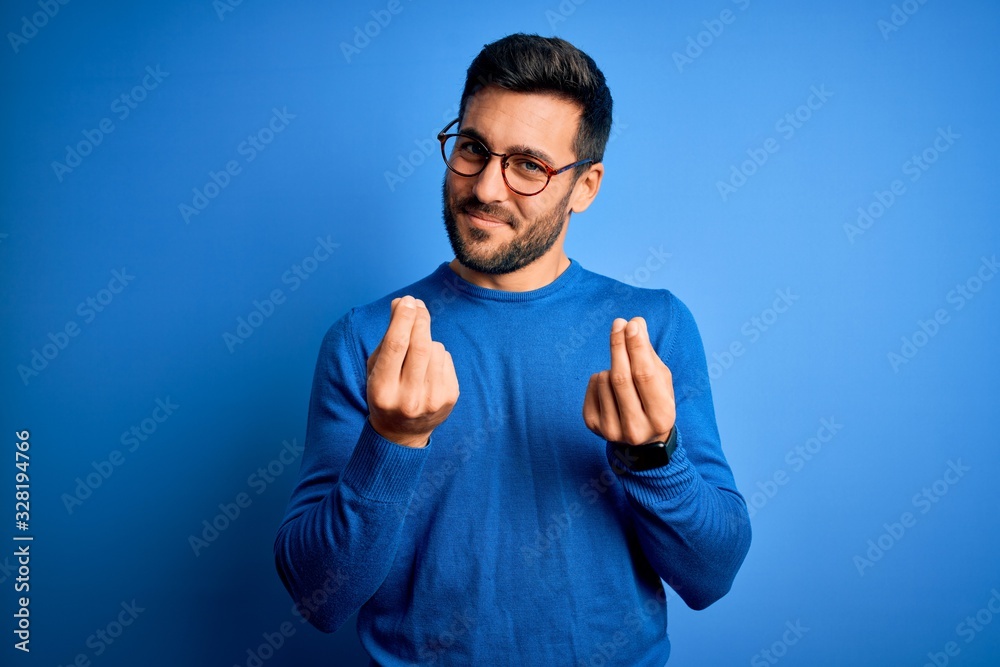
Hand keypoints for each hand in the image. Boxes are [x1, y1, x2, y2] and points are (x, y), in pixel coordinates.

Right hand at [365, 295, 458, 447]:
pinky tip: (427, 367)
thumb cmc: (386, 392)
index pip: (396, 345)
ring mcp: (432, 400)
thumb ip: (388, 337)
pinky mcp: (450, 398)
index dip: (402, 318)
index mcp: (383, 390)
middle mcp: (409, 398)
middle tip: (417, 304)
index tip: (406, 301)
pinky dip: (437, 354)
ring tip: (416, 353)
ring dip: (426, 340)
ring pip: (435, 349)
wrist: (403, 433)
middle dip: (420, 319)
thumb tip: (402, 303)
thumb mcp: (376, 368)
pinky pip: (446, 359)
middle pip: (420, 345)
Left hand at [583, 317, 674, 444]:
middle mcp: (635, 429)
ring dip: (612, 366)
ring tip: (622, 373)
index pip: (645, 375)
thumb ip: (648, 354)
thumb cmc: (655, 401)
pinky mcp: (593, 425)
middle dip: (619, 345)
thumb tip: (635, 324)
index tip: (632, 324)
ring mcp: (611, 430)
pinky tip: (610, 386)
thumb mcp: (661, 381)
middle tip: (618, 323)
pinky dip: (600, 377)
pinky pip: (592, 386)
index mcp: (661, 417)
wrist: (642, 439)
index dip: (637, 347)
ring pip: (604, 379)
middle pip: (621, 378)